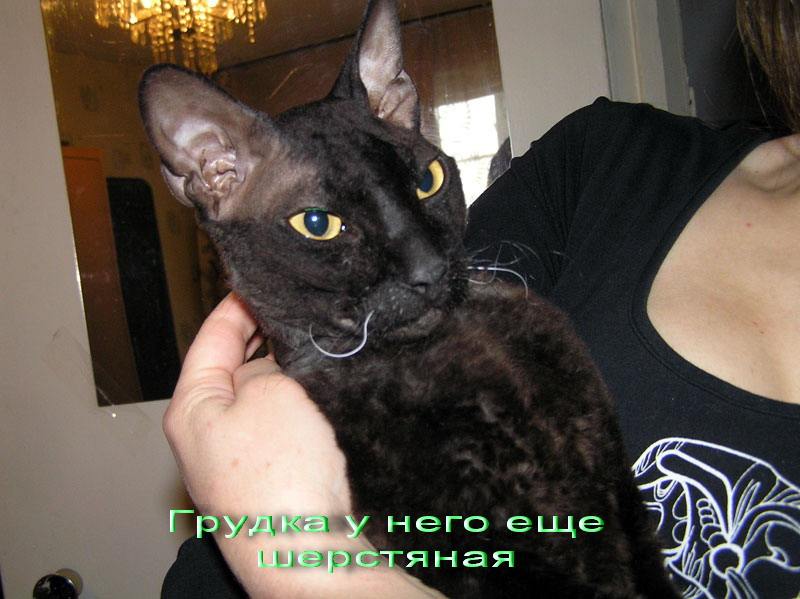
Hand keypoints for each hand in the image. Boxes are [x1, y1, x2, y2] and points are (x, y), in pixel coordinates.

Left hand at [164, 294, 445, 597]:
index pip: (210, 338)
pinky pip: (281, 424)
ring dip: (285, 371)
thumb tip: (276, 360)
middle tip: (298, 309)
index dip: (238, 303)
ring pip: (262, 396)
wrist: (307, 551)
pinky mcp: (270, 476)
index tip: (262, 280)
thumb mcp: (271, 391)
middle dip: (264, 337)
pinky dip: (298, 402)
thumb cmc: (279, 475)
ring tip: (316, 342)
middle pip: (234, 366)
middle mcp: (208, 433)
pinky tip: (323, 388)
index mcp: (191, 408)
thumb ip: (269, 362)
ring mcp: (238, 458)